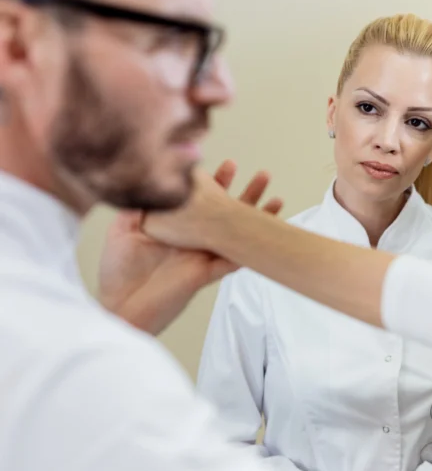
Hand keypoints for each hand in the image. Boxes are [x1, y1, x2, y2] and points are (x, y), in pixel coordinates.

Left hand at [98, 161, 282, 334]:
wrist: (121, 305)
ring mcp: (203, 255)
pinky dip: (254, 247)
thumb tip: (152, 179)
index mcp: (176, 226)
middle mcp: (193, 238)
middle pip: (227, 211)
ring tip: (275, 199)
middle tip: (262, 176)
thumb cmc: (117, 270)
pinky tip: (269, 234)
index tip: (229, 165)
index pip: (202, 199)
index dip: (218, 182)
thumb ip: (139, 204)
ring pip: (238, 233)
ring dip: (257, 215)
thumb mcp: (123, 228)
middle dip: (247, 192)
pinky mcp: (207, 273)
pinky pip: (237, 258)